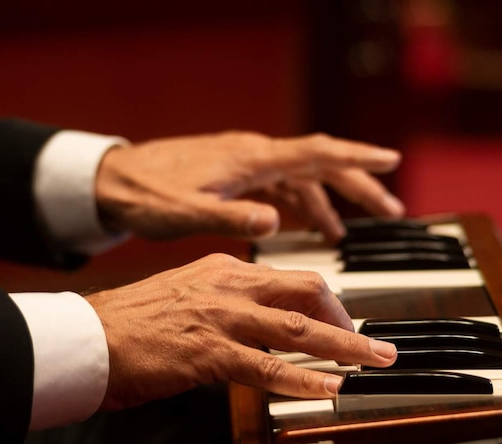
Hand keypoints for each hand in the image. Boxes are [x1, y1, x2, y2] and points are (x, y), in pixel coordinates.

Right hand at [84, 253, 397, 410]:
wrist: (87, 336)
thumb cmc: (132, 322)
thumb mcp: (187, 294)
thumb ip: (228, 302)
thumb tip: (263, 325)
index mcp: (224, 269)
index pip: (293, 278)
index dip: (328, 303)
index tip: (343, 326)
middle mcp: (229, 286)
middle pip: (309, 292)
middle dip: (349, 320)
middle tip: (374, 345)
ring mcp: (221, 318)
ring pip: (300, 328)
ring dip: (345, 348)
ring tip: (375, 363)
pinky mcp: (209, 352)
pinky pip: (268, 367)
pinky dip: (304, 380)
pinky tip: (330, 390)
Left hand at [93, 131, 403, 243]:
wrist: (110, 180)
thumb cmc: (144, 194)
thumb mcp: (185, 212)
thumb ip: (230, 217)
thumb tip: (274, 223)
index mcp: (249, 160)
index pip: (315, 153)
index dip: (356, 158)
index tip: (390, 161)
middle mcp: (253, 156)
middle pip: (319, 164)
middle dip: (358, 184)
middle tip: (391, 208)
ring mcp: (246, 165)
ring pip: (303, 177)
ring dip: (331, 200)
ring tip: (351, 231)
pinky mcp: (236, 177)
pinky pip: (282, 187)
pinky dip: (303, 205)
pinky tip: (310, 226)